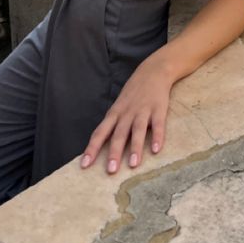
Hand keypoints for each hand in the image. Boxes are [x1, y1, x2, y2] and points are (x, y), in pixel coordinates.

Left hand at [79, 51, 172, 173]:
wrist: (154, 71)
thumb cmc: (134, 92)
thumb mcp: (119, 105)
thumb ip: (113, 123)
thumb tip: (102, 147)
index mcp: (115, 113)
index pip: (100, 132)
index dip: (92, 148)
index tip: (84, 165)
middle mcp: (127, 112)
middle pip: (119, 134)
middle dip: (114, 153)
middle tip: (111, 171)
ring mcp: (143, 110)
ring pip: (138, 130)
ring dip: (135, 147)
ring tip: (134, 165)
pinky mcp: (159, 108)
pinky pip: (158, 125)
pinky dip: (157, 137)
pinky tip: (156, 150)